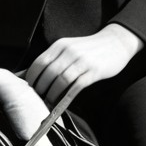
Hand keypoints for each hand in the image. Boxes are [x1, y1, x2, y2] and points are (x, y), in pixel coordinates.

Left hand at [25, 23, 142, 104]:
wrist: (117, 42)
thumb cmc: (90, 48)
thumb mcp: (69, 47)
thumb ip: (54, 58)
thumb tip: (34, 74)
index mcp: (60, 45)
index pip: (39, 62)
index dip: (32, 78)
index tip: (28, 89)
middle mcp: (69, 51)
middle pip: (48, 73)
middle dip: (40, 88)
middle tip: (36, 99)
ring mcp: (82, 61)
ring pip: (61, 80)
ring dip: (52, 94)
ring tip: (47, 102)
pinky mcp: (94, 71)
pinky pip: (76, 86)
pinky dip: (67, 96)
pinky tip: (62, 103)